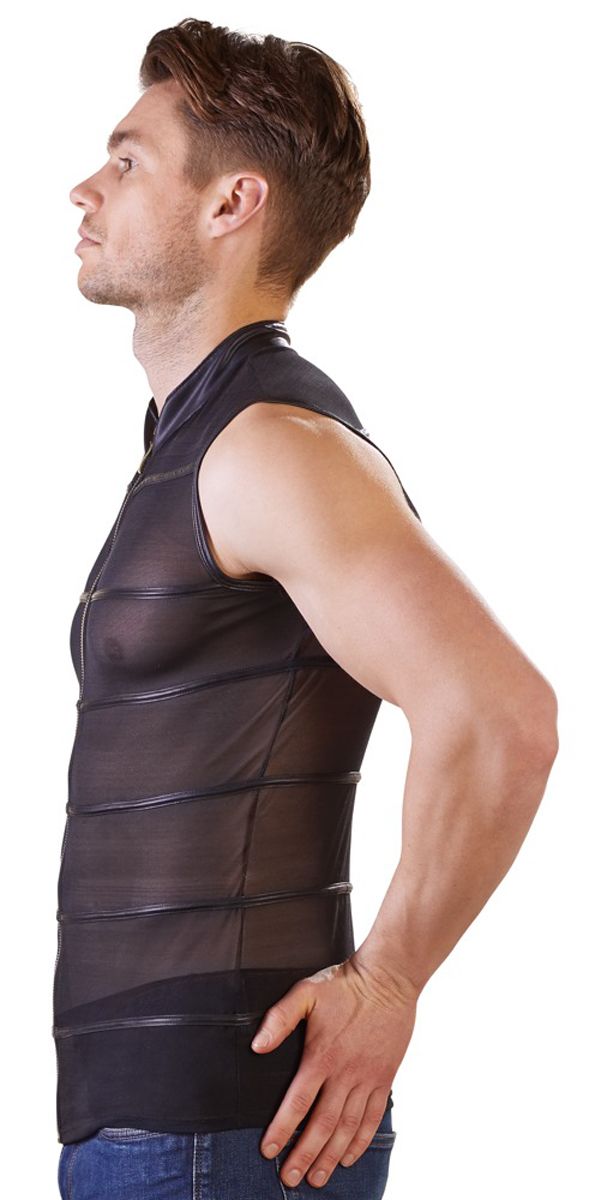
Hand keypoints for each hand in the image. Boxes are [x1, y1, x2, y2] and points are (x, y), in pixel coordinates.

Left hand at [252, 953, 417, 1188]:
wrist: (388, 979)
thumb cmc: (343, 984)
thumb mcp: (305, 992)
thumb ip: (279, 1019)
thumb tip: (257, 1046)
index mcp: (321, 1056)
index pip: (297, 1102)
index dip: (282, 1129)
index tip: (268, 1151)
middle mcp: (344, 1073)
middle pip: (322, 1124)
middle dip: (305, 1155)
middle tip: (290, 1178)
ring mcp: (367, 1078)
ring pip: (347, 1127)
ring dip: (331, 1156)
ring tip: (318, 1178)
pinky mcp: (384, 1078)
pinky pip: (373, 1117)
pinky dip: (361, 1141)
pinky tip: (349, 1157)